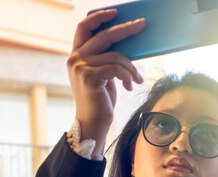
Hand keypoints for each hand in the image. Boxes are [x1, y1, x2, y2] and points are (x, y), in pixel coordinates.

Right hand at [68, 9, 144, 143]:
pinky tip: (129, 86)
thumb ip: (107, 58)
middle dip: (126, 29)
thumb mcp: (103, 74)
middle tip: (142, 24)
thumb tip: (128, 43)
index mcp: (76, 55)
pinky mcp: (89, 77)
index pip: (83, 27)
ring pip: (115, 55)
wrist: (92, 123)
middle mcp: (75, 58)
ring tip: (138, 78)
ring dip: (131, 67)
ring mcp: (80, 67)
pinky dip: (128, 76)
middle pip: (104, 36)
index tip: (115, 13)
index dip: (98, 17)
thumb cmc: (100, 100)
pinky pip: (116, 68)